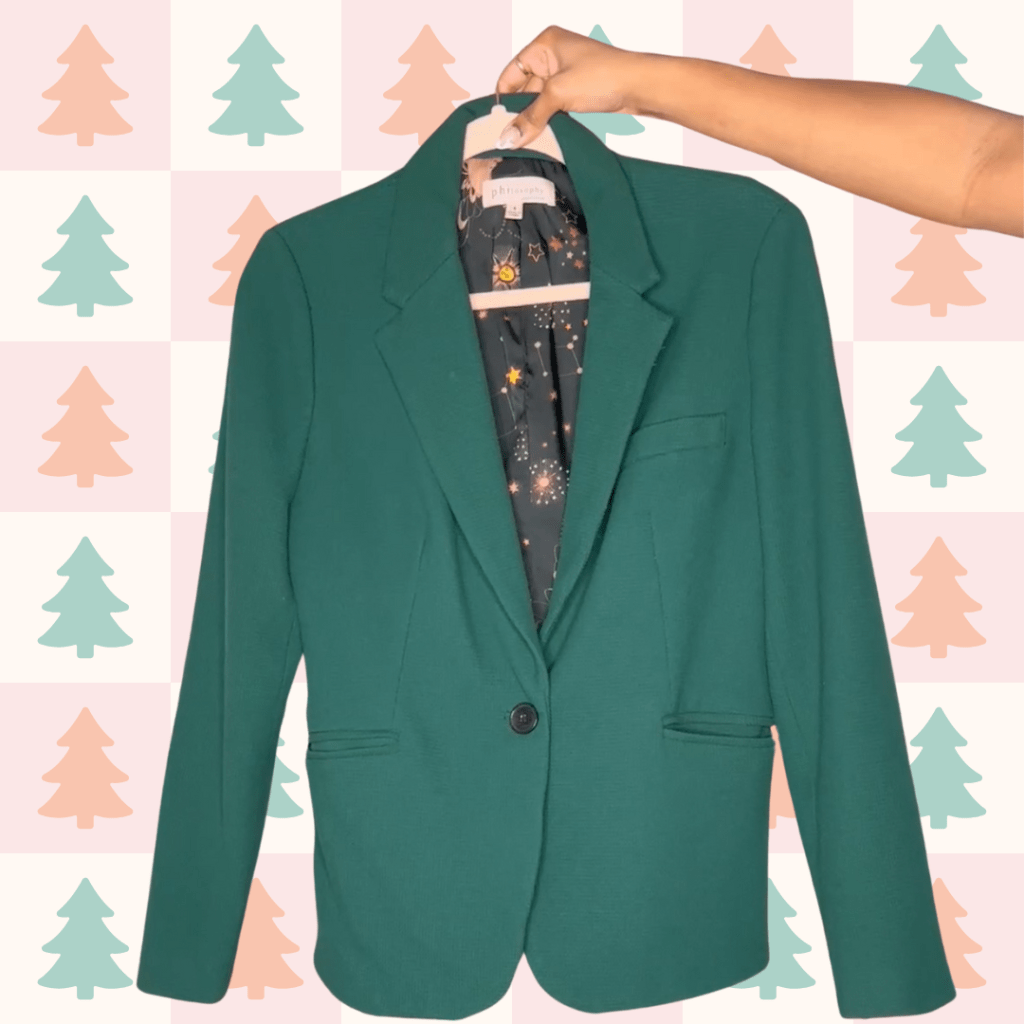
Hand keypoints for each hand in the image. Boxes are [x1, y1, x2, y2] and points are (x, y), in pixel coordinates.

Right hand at [493, 26, 645, 149]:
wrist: (640, 86)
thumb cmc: (603, 76)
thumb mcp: (559, 95)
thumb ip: (531, 116)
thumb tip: (507, 137)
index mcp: (544, 44)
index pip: (511, 74)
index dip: (503, 99)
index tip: (495, 126)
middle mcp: (552, 55)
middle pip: (523, 89)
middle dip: (519, 113)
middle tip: (509, 140)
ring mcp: (565, 74)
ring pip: (539, 101)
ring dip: (533, 120)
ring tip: (524, 142)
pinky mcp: (576, 90)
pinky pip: (553, 107)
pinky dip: (547, 121)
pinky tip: (541, 137)